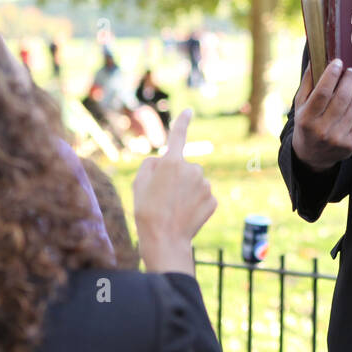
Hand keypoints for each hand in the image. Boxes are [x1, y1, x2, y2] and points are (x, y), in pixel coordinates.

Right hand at [132, 109, 215, 275]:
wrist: (165, 240)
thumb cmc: (147, 211)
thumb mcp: (138, 183)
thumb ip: (151, 165)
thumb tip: (164, 161)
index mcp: (172, 162)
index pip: (178, 136)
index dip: (183, 122)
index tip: (189, 111)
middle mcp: (192, 169)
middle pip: (185, 168)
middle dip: (177, 178)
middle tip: (163, 197)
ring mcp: (205, 185)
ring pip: (195, 183)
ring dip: (187, 192)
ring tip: (173, 209)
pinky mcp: (213, 200)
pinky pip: (203, 197)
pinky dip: (195, 204)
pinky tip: (185, 215)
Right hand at [291, 59, 351, 172]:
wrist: (312, 157)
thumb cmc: (306, 125)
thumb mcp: (300, 106)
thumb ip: (307, 84)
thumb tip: (315, 60)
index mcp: (307, 120)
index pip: (322, 93)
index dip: (332, 75)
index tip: (338, 62)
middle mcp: (322, 131)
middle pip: (342, 99)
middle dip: (349, 80)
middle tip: (351, 71)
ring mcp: (338, 139)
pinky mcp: (351, 145)